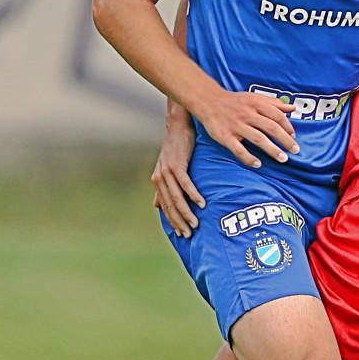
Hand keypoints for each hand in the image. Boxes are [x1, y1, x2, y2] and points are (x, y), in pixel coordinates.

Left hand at [152, 111, 202, 237]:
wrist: (178, 125)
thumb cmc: (177, 146)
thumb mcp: (169, 168)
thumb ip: (163, 188)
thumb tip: (156, 206)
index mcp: (158, 181)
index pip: (165, 206)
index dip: (173, 221)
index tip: (183, 234)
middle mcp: (160, 178)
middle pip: (170, 205)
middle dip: (179, 221)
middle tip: (189, 234)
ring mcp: (167, 171)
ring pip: (177, 198)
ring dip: (186, 212)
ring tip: (195, 223)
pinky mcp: (177, 165)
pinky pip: (185, 184)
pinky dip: (193, 195)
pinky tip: (201, 204)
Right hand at [196, 90, 298, 168]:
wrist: (208, 101)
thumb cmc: (235, 101)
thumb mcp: (254, 97)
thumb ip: (274, 103)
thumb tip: (292, 108)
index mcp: (256, 104)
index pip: (277, 116)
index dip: (288, 127)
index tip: (294, 136)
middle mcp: (247, 114)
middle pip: (271, 128)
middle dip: (285, 140)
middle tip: (295, 150)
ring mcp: (236, 126)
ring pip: (258, 139)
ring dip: (272, 150)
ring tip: (283, 159)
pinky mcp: (225, 136)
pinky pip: (238, 149)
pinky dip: (248, 157)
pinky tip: (258, 164)